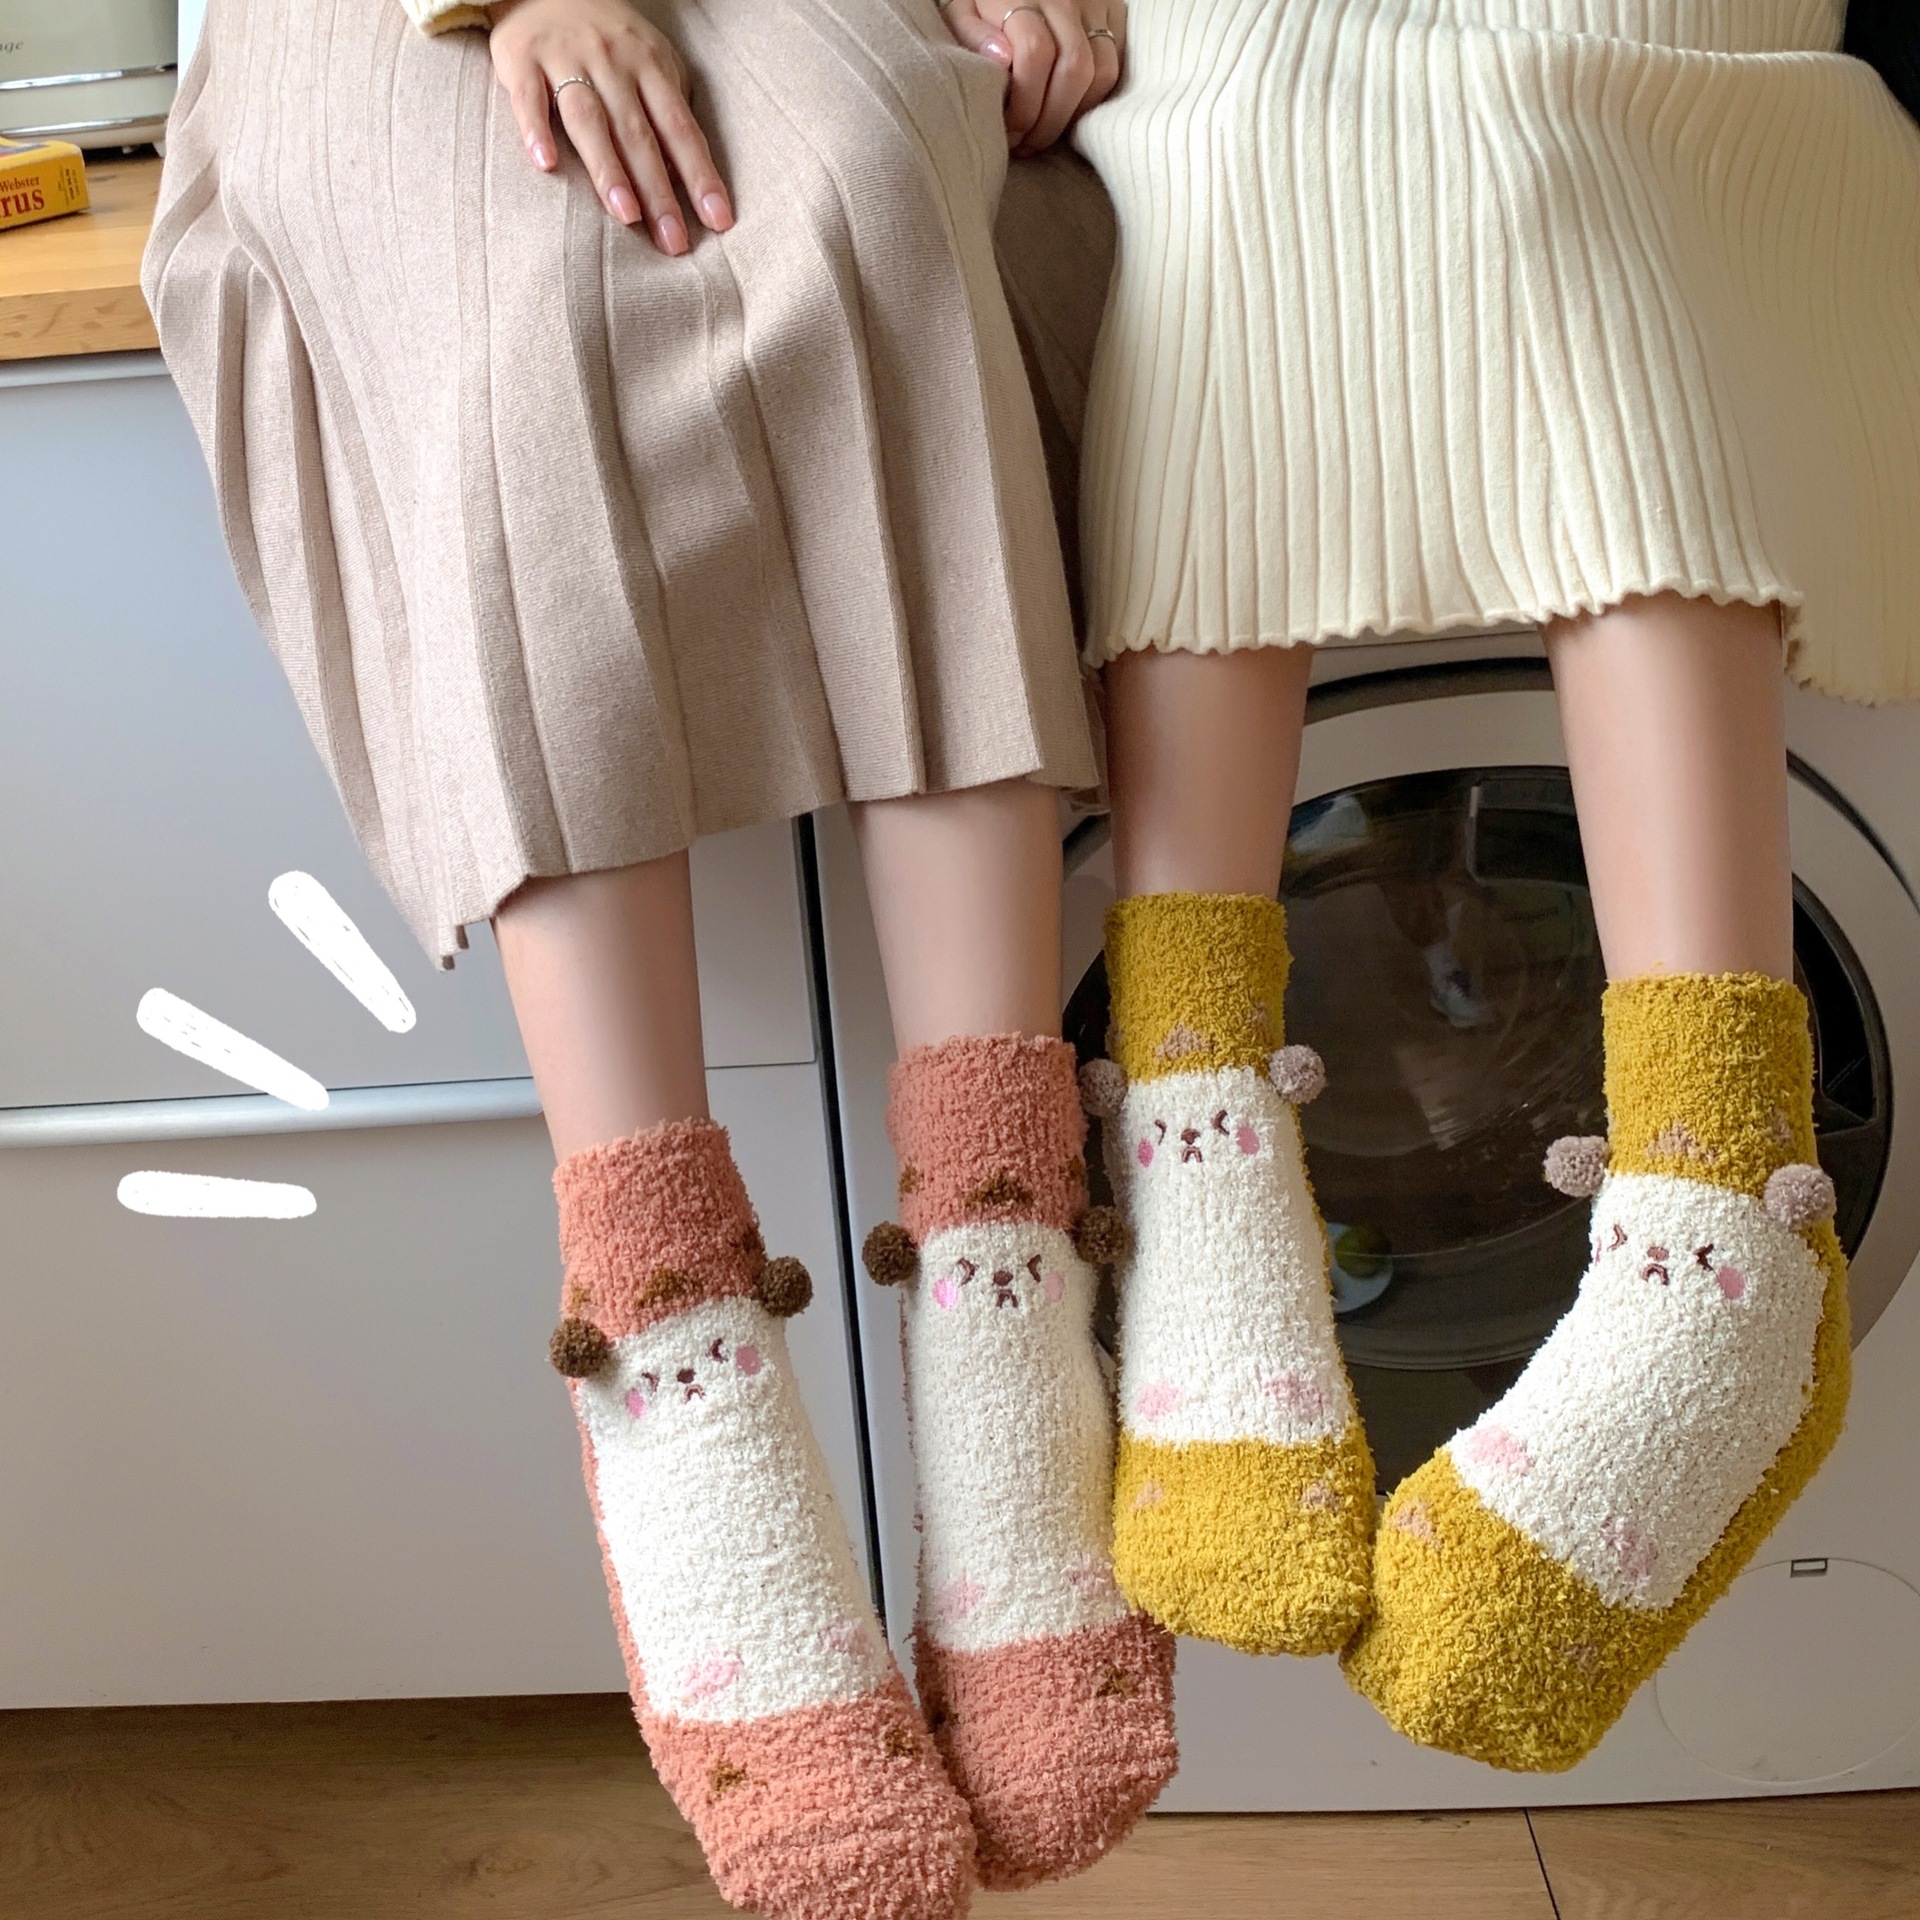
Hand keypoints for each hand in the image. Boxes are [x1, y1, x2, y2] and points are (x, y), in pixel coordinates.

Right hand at [485, 0, 730, 252]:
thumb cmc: (609, 39)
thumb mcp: (651, 63)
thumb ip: (667, 112)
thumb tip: (685, 180)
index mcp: (650, 66)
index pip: (680, 129)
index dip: (700, 176)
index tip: (718, 222)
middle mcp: (611, 60)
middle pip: (638, 134)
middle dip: (659, 191)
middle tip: (673, 241)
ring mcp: (565, 57)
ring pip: (589, 119)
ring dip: (608, 169)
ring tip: (626, 215)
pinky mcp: (521, 57)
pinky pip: (528, 97)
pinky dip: (535, 129)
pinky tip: (546, 164)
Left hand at [937, 0, 1124, 154]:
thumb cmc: (984, 1)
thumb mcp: (961, 10)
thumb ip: (972, 33)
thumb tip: (1001, 60)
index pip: (1035, 55)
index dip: (1024, 105)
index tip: (1010, 132)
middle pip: (1073, 69)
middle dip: (1050, 120)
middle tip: (1028, 143)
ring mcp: (1096, 4)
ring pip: (1101, 71)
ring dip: (1075, 114)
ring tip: (1047, 130)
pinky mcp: (1115, 13)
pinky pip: (1115, 65)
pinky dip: (1094, 98)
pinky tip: (1067, 110)